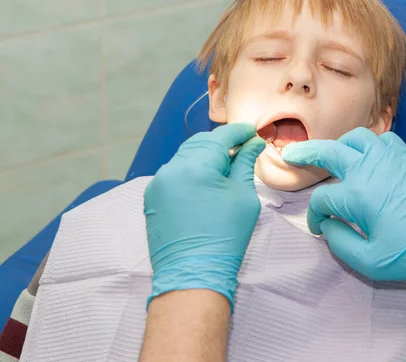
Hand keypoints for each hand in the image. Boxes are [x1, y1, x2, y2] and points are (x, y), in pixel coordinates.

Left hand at [144, 123, 265, 309]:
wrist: (192, 274)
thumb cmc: (225, 237)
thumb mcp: (243, 197)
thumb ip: (245, 164)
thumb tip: (252, 144)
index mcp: (197, 166)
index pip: (221, 137)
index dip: (239, 132)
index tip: (252, 131)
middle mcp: (172, 168)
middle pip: (201, 142)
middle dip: (222, 142)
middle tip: (242, 147)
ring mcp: (159, 182)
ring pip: (185, 156)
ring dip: (205, 155)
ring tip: (224, 165)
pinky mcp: (152, 197)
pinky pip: (174, 172)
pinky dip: (191, 170)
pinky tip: (205, 181)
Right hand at [282, 127, 405, 284]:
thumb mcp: (370, 262)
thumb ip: (339, 243)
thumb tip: (328, 225)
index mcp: (358, 194)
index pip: (322, 200)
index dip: (314, 216)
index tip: (319, 228)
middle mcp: (369, 168)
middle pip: (328, 151)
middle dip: (305, 153)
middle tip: (289, 154)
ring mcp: (389, 158)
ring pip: (355, 137)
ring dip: (338, 144)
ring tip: (330, 154)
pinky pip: (381, 139)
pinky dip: (368, 144)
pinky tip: (366, 156)